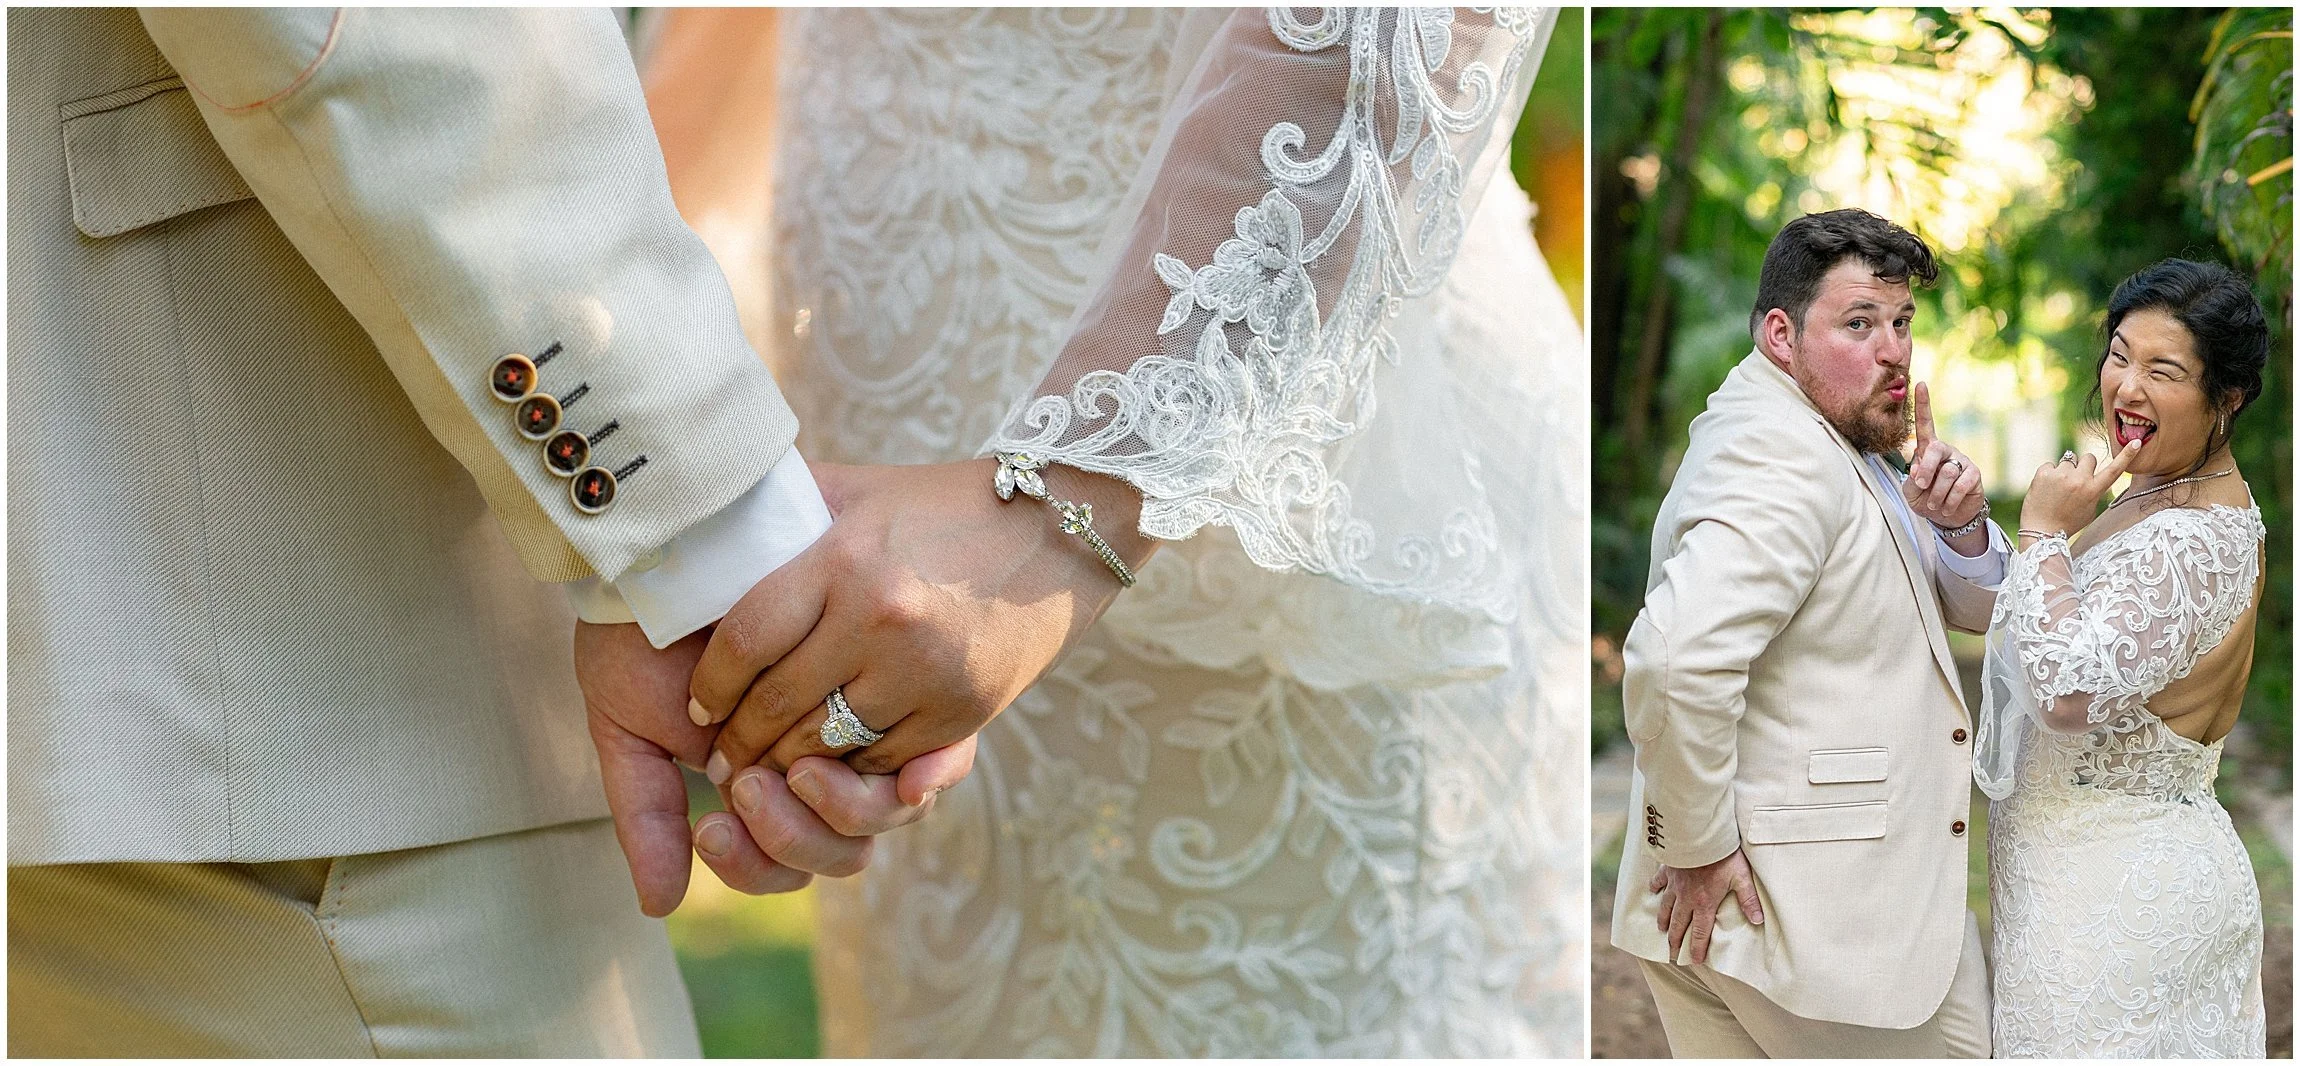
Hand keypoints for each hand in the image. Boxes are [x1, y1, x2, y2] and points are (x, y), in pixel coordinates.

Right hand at [574, 620, 977, 915]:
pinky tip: (895, 773)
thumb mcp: (629, 729)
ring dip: (837, 811)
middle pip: (841, 853)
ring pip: (885, 819)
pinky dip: (920, 784)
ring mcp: (862, 731)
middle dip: (790, 838)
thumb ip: (646, 815)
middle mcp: (817, 766)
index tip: (713, 825)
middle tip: (742, 789)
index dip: (754, 863)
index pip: (783, 863)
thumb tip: (660, 907)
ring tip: (788, 767)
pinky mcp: (904, 688)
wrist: (673, 545)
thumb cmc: (638, 636)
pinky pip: (939, 766)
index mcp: (761, 786)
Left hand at [690, 458, 1151, 778]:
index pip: (746, 641)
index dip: (709, 686)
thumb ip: (782, 507)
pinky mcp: (965, 711)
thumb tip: (701, 507)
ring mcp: (926, 671)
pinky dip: (852, 772)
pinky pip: (885, 763)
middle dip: (737, 743)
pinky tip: (831, 767)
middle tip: (720, 759)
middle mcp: (882, 619)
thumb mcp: (855, 491)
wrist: (1057, 528)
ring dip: (787, 769)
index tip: (697, 708)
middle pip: (776, 705)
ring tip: (765, 772)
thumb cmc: (939, 506)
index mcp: (844, 560)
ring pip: (826, 747)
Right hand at [1648, 848, 1764, 965]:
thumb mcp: (1741, 877)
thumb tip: (1759, 920)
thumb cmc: (1722, 855)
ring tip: (1661, 929)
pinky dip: (1655, 888)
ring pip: (1665, 907)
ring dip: (1663, 920)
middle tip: (1671, 952)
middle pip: (1678, 924)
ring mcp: (1674, 884)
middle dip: (1675, 940)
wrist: (1698, 834)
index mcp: (1704, 903)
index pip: (1700, 932)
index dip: (1696, 948)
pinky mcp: (1668, 869)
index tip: (1693, 960)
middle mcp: (1686, 898)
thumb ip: (1749, 900)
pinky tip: (1652, 890)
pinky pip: (1658, 881)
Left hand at [1902, 382, 1984, 538]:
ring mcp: (1962, 460)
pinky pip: (1961, 485)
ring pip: (1947, 473)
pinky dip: (1950, 499)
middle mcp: (1946, 450)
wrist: (1947, 517)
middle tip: (1921, 487)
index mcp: (1927, 449)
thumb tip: (1919, 471)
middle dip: (1925, 471)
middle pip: (1934, 450)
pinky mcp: (1974, 474)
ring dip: (1936, 494)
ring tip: (1934, 504)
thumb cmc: (1925, 498)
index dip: (1923, 404)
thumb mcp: (1911, 490)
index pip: (1924, 424)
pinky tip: (1946, 507)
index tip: (1920, 384)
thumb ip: (1912, 479)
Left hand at [2019, 439, 2142, 538]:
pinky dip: (2048, 473)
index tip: (2136, 442)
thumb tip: (2093, 475)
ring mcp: (2061, 475)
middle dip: (2084, 466)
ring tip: (2058, 488)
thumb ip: (2094, 490)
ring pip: (2068, 460)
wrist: (2041, 531)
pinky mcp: (2044, 473)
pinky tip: (2046, 488)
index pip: (2114, 470)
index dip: (2126, 455)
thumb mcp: (2090, 510)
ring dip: (2065, 470)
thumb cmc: (2068, 522)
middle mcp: (2079, 480)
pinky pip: (2050, 464)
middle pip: (2089, 457)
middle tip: (2075, 481)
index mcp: (2094, 491)